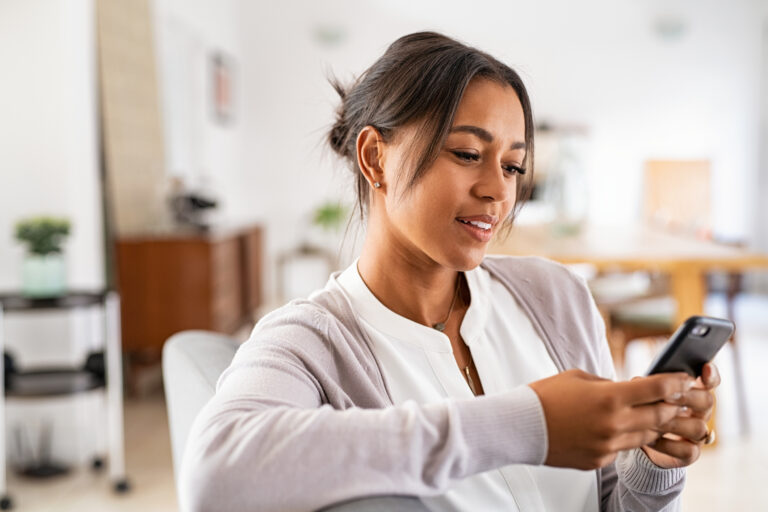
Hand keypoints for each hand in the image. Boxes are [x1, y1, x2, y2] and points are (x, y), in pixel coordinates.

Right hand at [529, 369, 693, 469]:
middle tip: (676, 398)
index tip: (684, 379)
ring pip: (645, 436)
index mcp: (610, 397)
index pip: (657, 389)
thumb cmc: (546, 396)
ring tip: (648, 413)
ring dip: (651, 424)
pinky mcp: (600, 460)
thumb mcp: (579, 378)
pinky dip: (624, 438)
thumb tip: (626, 389)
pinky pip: (622, 449)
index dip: (676, 383)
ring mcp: (608, 445)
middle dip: (672, 405)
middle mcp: (614, 423)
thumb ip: (608, 384)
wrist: (522, 426)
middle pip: (660, 415)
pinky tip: (612, 429)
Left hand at [641, 363, 720, 468]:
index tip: (705, 367)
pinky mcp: (689, 454)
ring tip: (652, 420)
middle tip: (667, 395)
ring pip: (700, 428)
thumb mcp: (642, 392)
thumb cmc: (640, 407)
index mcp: (692, 392)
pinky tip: (650, 439)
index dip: (711, 375)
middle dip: (687, 397)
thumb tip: (639, 381)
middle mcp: (700, 412)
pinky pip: (688, 450)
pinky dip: (668, 444)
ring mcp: (697, 434)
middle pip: (707, 401)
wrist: (633, 438)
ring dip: (674, 422)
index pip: (709, 381)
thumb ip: (647, 385)